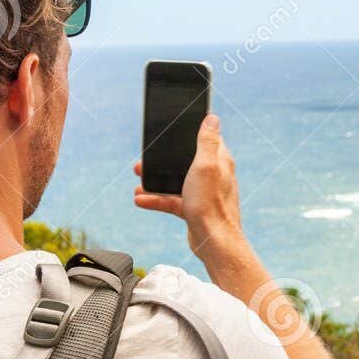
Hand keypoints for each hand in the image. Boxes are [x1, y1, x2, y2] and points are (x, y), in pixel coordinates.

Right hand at [134, 114, 249, 268]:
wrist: (213, 241)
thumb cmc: (211, 203)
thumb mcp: (206, 166)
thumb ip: (207, 141)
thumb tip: (212, 118)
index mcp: (219, 160)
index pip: (206, 138)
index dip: (189, 131)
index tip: (173, 128)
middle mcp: (213, 174)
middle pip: (185, 160)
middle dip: (165, 159)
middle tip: (145, 158)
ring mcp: (203, 192)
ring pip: (176, 180)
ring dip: (156, 180)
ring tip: (139, 177)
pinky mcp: (194, 208)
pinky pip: (172, 200)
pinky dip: (156, 199)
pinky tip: (140, 199)